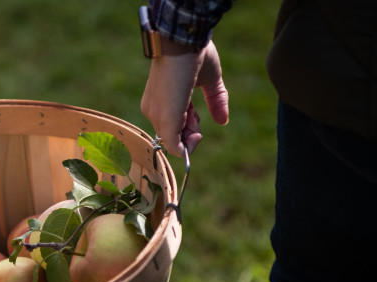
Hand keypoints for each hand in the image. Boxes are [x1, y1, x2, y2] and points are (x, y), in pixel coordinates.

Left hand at [140, 40, 228, 156]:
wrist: (184, 40)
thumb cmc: (194, 53)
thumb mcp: (210, 80)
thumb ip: (216, 100)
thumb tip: (223, 121)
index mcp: (160, 100)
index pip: (170, 127)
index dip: (188, 128)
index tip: (198, 117)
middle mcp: (153, 109)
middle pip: (172, 138)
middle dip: (191, 133)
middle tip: (198, 117)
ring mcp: (156, 115)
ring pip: (173, 143)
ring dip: (191, 136)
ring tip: (195, 114)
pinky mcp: (165, 118)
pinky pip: (173, 146)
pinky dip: (187, 147)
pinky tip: (196, 133)